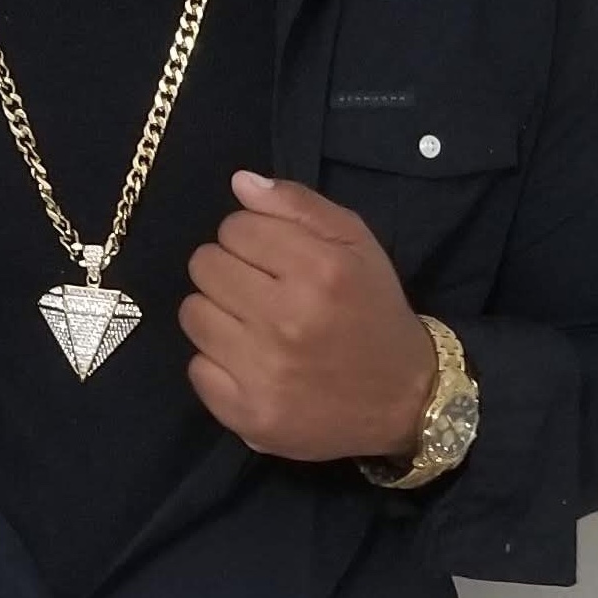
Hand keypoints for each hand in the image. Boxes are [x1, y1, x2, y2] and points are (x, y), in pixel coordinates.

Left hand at [180, 170, 436, 461]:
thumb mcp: (355, 242)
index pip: (234, 227)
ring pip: (193, 313)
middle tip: (259, 289)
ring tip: (252, 324)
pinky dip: (217, 362)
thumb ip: (297, 204)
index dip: (249, 236)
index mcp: (318, 270)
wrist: (404, 399)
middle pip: (205, 266)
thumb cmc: (374, 309)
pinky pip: (196, 367)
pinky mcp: (248, 414)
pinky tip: (250, 362)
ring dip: (218, 312)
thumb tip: (240, 183)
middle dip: (229, 269)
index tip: (272, 257)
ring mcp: (264, 373)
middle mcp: (288, 320)